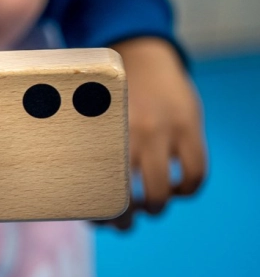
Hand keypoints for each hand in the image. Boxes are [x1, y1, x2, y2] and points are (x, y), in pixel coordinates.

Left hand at [107, 37, 206, 228]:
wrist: (142, 53)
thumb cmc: (109, 94)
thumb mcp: (92, 114)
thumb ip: (91, 148)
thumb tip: (82, 196)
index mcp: (101, 129)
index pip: (97, 184)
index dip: (97, 211)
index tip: (96, 221)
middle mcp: (131, 130)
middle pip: (126, 194)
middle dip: (124, 218)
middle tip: (122, 222)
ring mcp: (163, 129)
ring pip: (161, 191)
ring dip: (155, 207)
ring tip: (150, 206)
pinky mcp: (190, 127)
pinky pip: (195, 174)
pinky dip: (187, 189)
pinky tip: (177, 187)